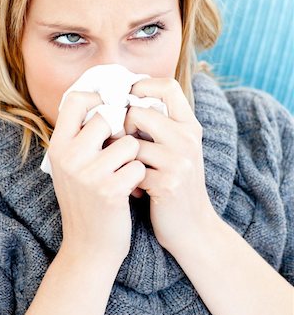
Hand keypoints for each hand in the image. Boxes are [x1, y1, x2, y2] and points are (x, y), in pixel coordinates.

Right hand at [48, 91, 145, 265]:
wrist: (88, 247)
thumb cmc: (86, 201)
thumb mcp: (71, 167)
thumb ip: (81, 138)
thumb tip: (105, 103)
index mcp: (58, 146)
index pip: (75, 100)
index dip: (96, 96)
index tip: (111, 105)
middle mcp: (69, 156)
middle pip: (107, 117)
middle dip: (121, 132)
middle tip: (122, 150)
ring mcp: (88, 174)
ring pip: (128, 142)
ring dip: (133, 158)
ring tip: (123, 175)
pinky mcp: (110, 190)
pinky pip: (138, 166)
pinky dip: (139, 178)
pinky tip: (129, 191)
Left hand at [124, 78, 215, 256]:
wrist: (194, 229)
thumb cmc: (177, 185)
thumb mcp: (179, 150)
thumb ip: (161, 126)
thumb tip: (126, 101)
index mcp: (190, 126)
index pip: (169, 86)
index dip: (143, 85)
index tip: (126, 99)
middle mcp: (188, 138)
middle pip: (139, 111)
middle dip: (121, 126)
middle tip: (120, 144)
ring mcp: (179, 161)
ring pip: (131, 141)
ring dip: (121, 155)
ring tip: (126, 168)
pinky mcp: (168, 183)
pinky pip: (131, 168)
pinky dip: (126, 178)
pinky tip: (135, 189)